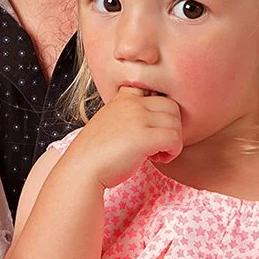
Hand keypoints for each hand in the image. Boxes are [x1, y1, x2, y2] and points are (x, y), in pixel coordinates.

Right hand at [62, 87, 182, 189]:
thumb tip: (152, 122)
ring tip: (158, 153)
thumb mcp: (110, 122)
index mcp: (123, 98)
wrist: (82, 169)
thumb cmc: (96, 152)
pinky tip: (159, 159)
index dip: (158, 109)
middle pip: (171, 106)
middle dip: (171, 126)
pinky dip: (173, 151)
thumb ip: (128, 115)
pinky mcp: (144, 137)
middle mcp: (132, 104)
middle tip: (159, 143)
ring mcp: (138, 118)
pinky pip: (174, 139)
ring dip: (173, 140)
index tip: (151, 126)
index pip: (153, 89)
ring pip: (176, 123)